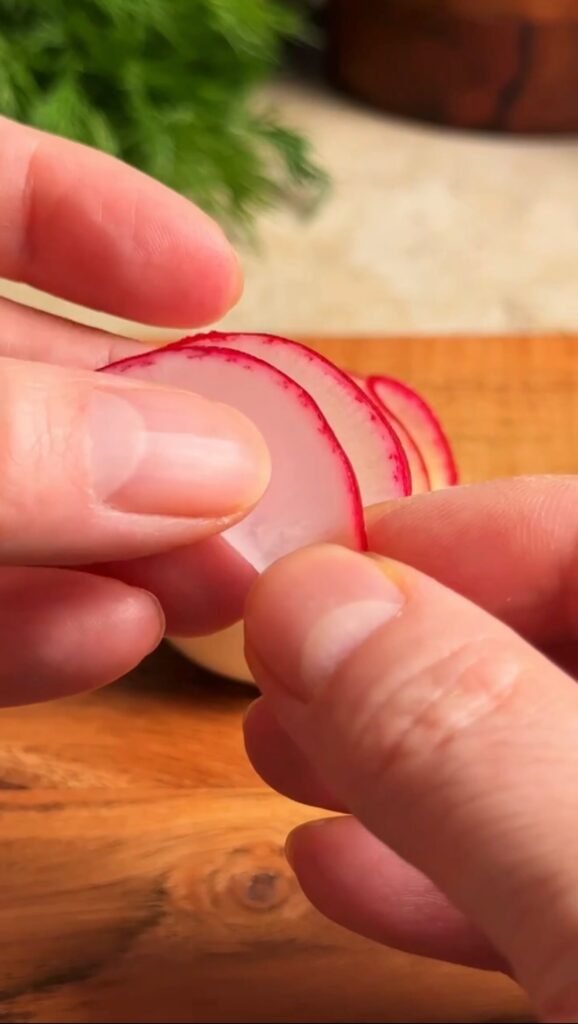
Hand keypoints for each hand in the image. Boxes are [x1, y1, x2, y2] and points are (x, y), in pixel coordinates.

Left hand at [0, 115, 268, 706]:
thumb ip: (10, 443)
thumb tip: (212, 464)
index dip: (89, 214)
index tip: (213, 279)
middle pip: (21, 379)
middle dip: (142, 433)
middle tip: (255, 490)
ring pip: (6, 505)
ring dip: (112, 550)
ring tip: (222, 582)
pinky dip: (27, 633)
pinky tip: (118, 637)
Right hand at [243, 476, 577, 1022]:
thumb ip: (465, 736)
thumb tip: (312, 600)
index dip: (463, 531)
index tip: (326, 564)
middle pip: (547, 647)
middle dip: (401, 648)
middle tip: (280, 665)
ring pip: (532, 765)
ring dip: (395, 756)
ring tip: (277, 756)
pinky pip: (545, 886)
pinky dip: (440, 870)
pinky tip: (340, 868)